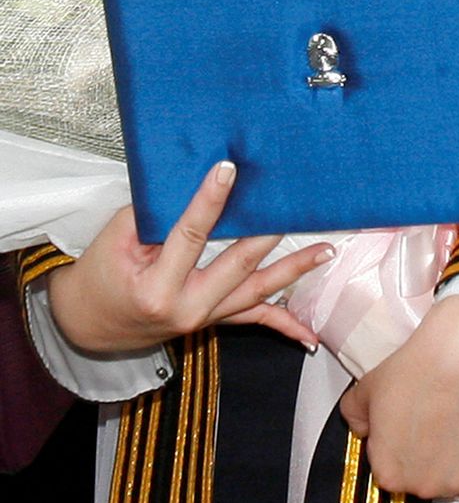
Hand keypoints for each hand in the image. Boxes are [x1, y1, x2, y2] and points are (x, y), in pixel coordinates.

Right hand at [47, 160, 333, 352]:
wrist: (87, 323)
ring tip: (326, 250)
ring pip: (256, 292)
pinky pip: (252, 320)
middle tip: (296, 206)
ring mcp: (204, 319)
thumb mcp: (116, 238)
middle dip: (269, 233)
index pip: (191, 234)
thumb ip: (156, 213)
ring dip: (294, 270)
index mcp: (158, 287)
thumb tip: (197, 181)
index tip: (229, 169)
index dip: (210, 200)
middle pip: (238, 265)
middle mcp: (188, 309)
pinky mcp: (213, 321)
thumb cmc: (101, 274)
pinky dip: (283, 324)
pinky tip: (310, 333)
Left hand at [340, 295, 458, 500]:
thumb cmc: (421, 366)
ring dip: (451, 458)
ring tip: (454, 417)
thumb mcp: (368, 385)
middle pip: (419, 475)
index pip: (387, 465)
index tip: (407, 422)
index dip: (396, 441)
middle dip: (423, 452)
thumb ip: (355, 414)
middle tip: (431, 416)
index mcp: (387, 470)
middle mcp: (419, 485)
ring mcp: (454, 483)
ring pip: (449, 478)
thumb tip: (362, 425)